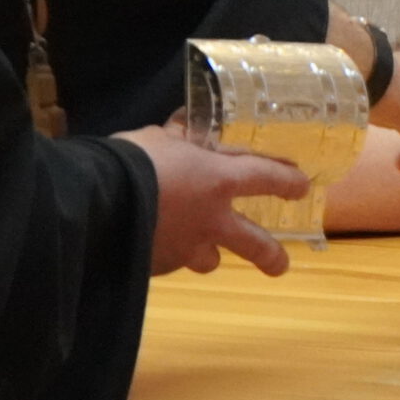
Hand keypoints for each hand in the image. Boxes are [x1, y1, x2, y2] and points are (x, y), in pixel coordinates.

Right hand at [115, 123, 309, 278]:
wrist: (97, 204)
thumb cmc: (133, 161)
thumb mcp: (160, 140)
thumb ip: (178, 141)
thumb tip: (181, 131)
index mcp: (218, 180)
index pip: (265, 178)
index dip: (286, 180)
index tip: (302, 186)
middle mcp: (211, 220)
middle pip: (255, 243)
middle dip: (271, 255)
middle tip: (281, 265)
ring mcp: (186, 248)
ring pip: (209, 260)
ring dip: (206, 253)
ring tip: (198, 248)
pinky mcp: (159, 267)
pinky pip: (170, 261)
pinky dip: (165, 251)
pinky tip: (150, 241)